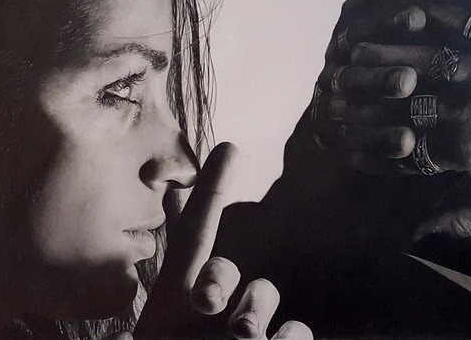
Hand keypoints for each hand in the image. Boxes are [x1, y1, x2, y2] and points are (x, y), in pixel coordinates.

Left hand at [132, 143, 311, 338]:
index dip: (209, 195)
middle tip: (205, 300)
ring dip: (256, 307)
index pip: (194, 238)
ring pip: (262, 296)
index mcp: (175, 303)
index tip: (230, 148)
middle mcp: (213, 312)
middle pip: (223, 270)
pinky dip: (292, 335)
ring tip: (245, 334)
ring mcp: (249, 331)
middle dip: (219, 277)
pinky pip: (295, 331)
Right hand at [319, 4, 470, 236]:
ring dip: (382, 55)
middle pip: (401, 100)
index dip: (370, 145)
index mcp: (468, 148)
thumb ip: (463, 219)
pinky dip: (428, 18)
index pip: (404, 146)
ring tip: (354, 53)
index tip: (345, 143)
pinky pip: (459, 23)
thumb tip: (415, 234)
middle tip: (333, 90)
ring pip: (421, 59)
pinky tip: (404, 16)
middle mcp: (469, 106)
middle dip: (362, 95)